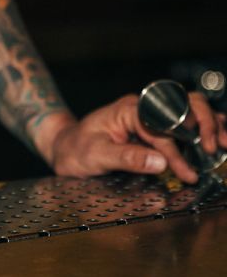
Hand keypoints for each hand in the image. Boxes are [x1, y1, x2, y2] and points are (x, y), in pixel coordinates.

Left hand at [49, 93, 226, 183]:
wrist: (65, 149)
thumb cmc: (76, 149)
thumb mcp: (96, 154)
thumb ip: (127, 157)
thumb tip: (160, 161)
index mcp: (128, 109)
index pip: (161, 127)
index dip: (175, 151)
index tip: (185, 172)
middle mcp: (143, 109)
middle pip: (183, 104)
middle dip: (203, 125)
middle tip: (212, 150)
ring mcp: (150, 117)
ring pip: (189, 111)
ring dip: (210, 124)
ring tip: (224, 143)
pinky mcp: (154, 129)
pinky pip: (184, 125)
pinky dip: (203, 131)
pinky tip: (216, 142)